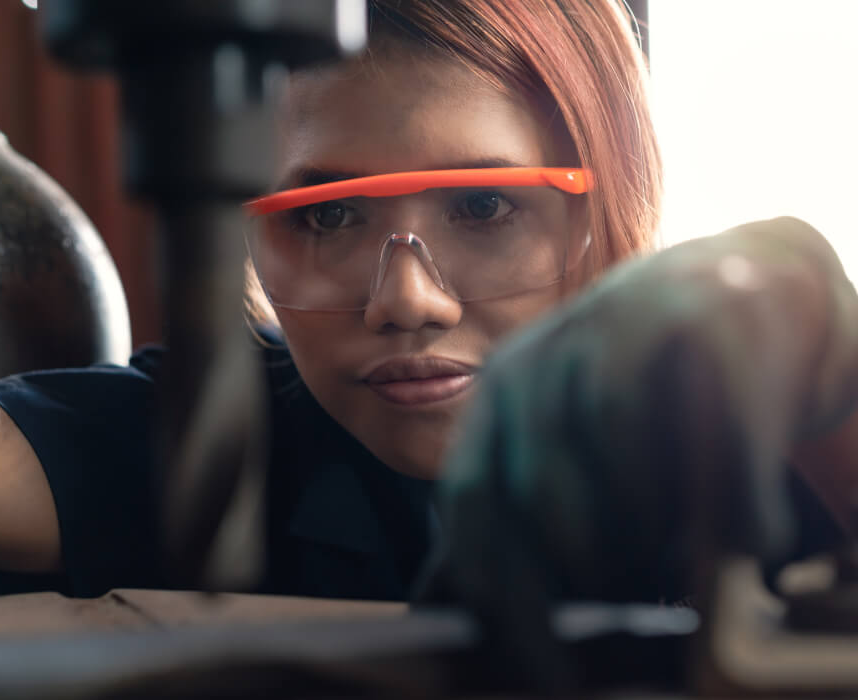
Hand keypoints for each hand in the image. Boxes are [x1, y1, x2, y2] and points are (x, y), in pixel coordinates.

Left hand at [431, 217, 857, 612]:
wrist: (746, 284)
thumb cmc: (644, 377)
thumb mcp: (559, 427)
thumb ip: (505, 500)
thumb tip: (436, 601)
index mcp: (504, 383)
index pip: (471, 496)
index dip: (498, 588)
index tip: (536, 662)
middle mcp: (554, 351)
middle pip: (543, 496)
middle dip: (585, 577)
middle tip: (624, 608)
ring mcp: (632, 330)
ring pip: (626, 474)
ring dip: (653, 545)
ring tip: (675, 567)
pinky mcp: (716, 328)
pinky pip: (716, 445)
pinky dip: (735, 508)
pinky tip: (746, 534)